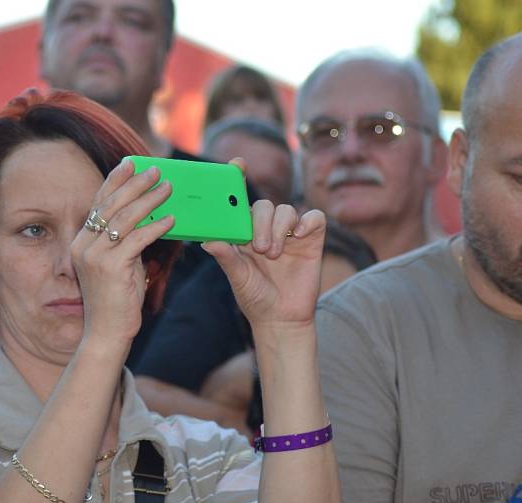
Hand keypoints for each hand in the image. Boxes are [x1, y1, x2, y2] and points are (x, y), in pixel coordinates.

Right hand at [70, 159, 173, 345]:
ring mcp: (94, 256)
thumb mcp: (119, 264)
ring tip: (167, 188)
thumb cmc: (117, 300)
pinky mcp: (110, 267)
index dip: (115, 181)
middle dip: (135, 184)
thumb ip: (126, 241)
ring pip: (124, 218)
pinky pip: (137, 239)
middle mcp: (83, 245)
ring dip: (148, 200)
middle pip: (111, 205)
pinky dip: (156, 228)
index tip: (130, 163)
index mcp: (81, 242)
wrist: (107, 333)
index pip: (99, 204)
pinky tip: (171, 221)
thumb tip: (150, 216)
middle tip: (155, 170)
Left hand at [202, 161, 325, 328]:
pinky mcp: (311, 240)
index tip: (237, 164)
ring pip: (287, 210)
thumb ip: (226, 257)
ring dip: (279, 229)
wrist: (281, 319)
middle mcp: (267, 229)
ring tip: (273, 254)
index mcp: (244, 233)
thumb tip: (207, 241)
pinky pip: (313, 218)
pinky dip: (306, 223)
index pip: (241, 201)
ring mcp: (290, 233)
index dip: (238, 179)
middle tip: (259, 248)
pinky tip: (299, 237)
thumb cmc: (255, 298)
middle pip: (265, 206)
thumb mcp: (238, 278)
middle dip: (261, 223)